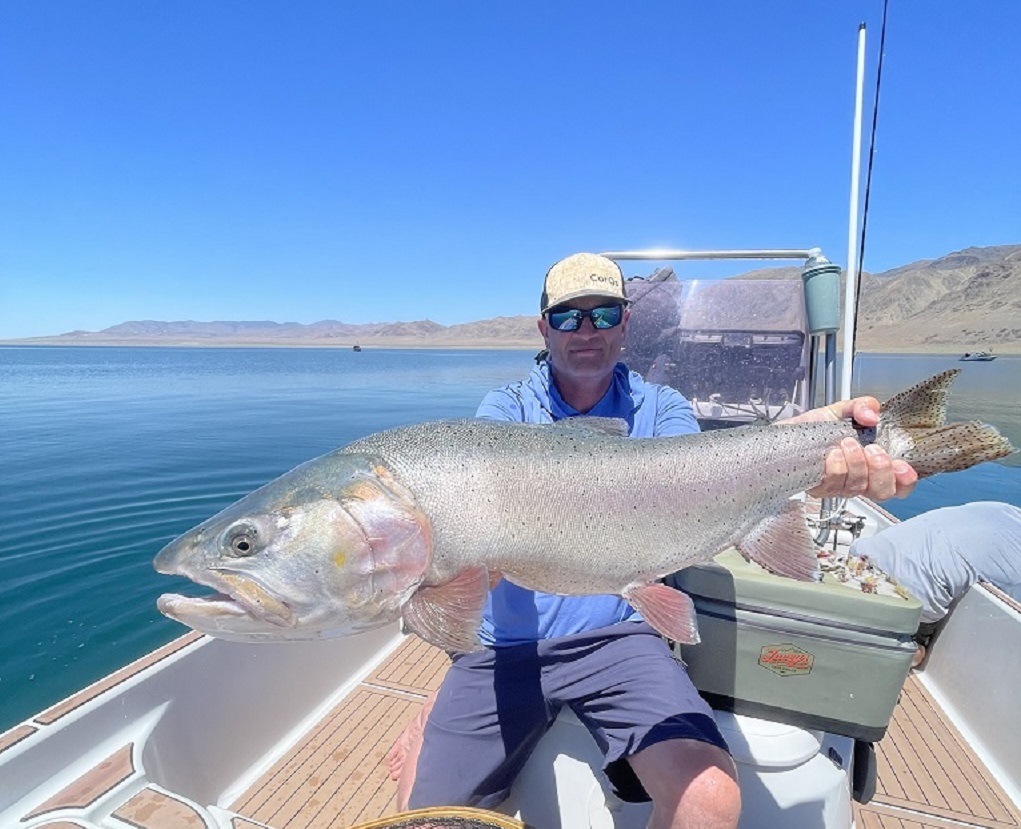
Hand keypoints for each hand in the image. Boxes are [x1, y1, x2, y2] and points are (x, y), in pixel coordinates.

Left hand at [782, 397, 917, 499]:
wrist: (785, 432)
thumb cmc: (816, 427)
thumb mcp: (843, 410)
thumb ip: (862, 407)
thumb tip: (872, 415)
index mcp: (871, 465)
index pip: (898, 484)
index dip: (904, 481)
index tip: (902, 467)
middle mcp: (857, 480)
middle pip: (881, 492)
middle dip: (881, 471)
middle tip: (872, 450)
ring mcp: (837, 486)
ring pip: (855, 487)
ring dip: (855, 464)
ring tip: (845, 443)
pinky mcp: (817, 487)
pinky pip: (832, 484)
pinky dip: (835, 467)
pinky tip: (831, 454)